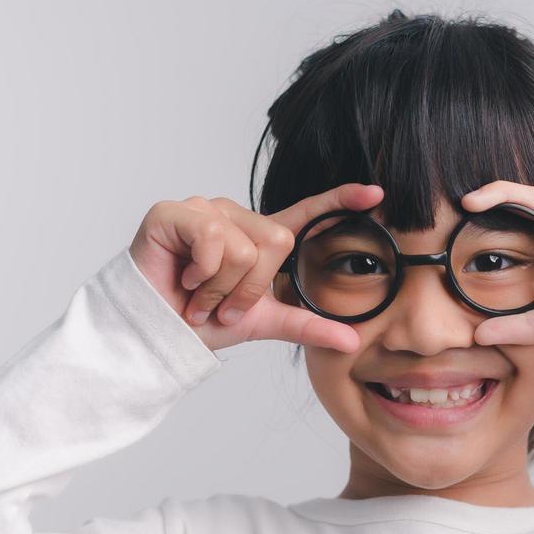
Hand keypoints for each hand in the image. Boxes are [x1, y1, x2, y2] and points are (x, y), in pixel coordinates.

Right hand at [128, 183, 385, 353]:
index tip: (377, 192)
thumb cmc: (202, 322)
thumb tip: (353, 341)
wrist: (156, 335)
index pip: (305, 213)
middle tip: (222, 306)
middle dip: (251, 287)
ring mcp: (204, 210)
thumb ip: (307, 326)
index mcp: (258, 237)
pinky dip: (201, 273)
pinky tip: (182, 280)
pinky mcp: (174, 212)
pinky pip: (212, 238)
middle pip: (276, 241)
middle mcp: (234, 216)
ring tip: (199, 297)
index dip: (340, 200)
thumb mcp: (263, 323)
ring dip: (222, 288)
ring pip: (244, 246)